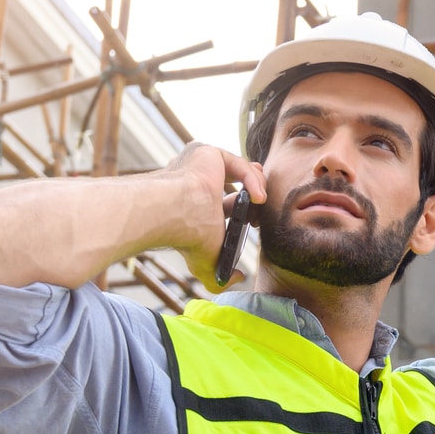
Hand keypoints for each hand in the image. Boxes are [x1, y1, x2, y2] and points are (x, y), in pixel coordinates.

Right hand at [165, 143, 266, 289]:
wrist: (173, 214)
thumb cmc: (185, 237)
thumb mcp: (208, 262)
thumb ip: (223, 275)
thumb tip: (239, 279)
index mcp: (196, 203)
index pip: (226, 202)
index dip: (247, 210)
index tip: (256, 223)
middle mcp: (197, 181)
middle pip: (237, 182)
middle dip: (254, 193)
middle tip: (261, 209)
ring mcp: (201, 166)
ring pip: (242, 170)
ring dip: (257, 186)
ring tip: (261, 202)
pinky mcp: (208, 154)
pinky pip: (239, 164)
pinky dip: (253, 179)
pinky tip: (258, 196)